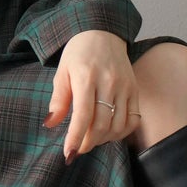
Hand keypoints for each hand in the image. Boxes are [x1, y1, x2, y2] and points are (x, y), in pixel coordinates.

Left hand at [42, 30, 140, 161]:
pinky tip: (109, 133)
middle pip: (101, 124)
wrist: (102, 32)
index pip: (83, 115)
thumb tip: (50, 124)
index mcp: (86, 77)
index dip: (75, 138)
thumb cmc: (79, 54)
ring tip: (91, 139)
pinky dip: (122, 132)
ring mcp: (125, 86)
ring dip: (104, 140)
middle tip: (78, 149)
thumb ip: (59, 99)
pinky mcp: (135, 89)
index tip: (69, 154)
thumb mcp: (62, 72)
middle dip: (88, 143)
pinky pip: (133, 119)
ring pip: (118, 125)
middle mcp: (109, 82)